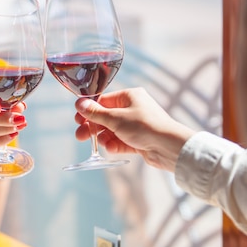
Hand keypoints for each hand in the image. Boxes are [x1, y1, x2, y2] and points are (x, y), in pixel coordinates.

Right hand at [74, 87, 195, 171]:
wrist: (169, 147)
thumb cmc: (145, 127)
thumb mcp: (116, 119)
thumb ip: (96, 113)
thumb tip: (79, 104)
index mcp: (129, 96)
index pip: (103, 100)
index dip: (89, 110)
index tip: (77, 119)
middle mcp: (133, 109)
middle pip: (105, 117)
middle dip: (93, 127)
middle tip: (80, 136)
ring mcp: (136, 125)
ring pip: (112, 130)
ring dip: (104, 138)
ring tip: (102, 144)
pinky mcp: (138, 140)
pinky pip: (120, 141)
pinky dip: (115, 145)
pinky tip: (112, 149)